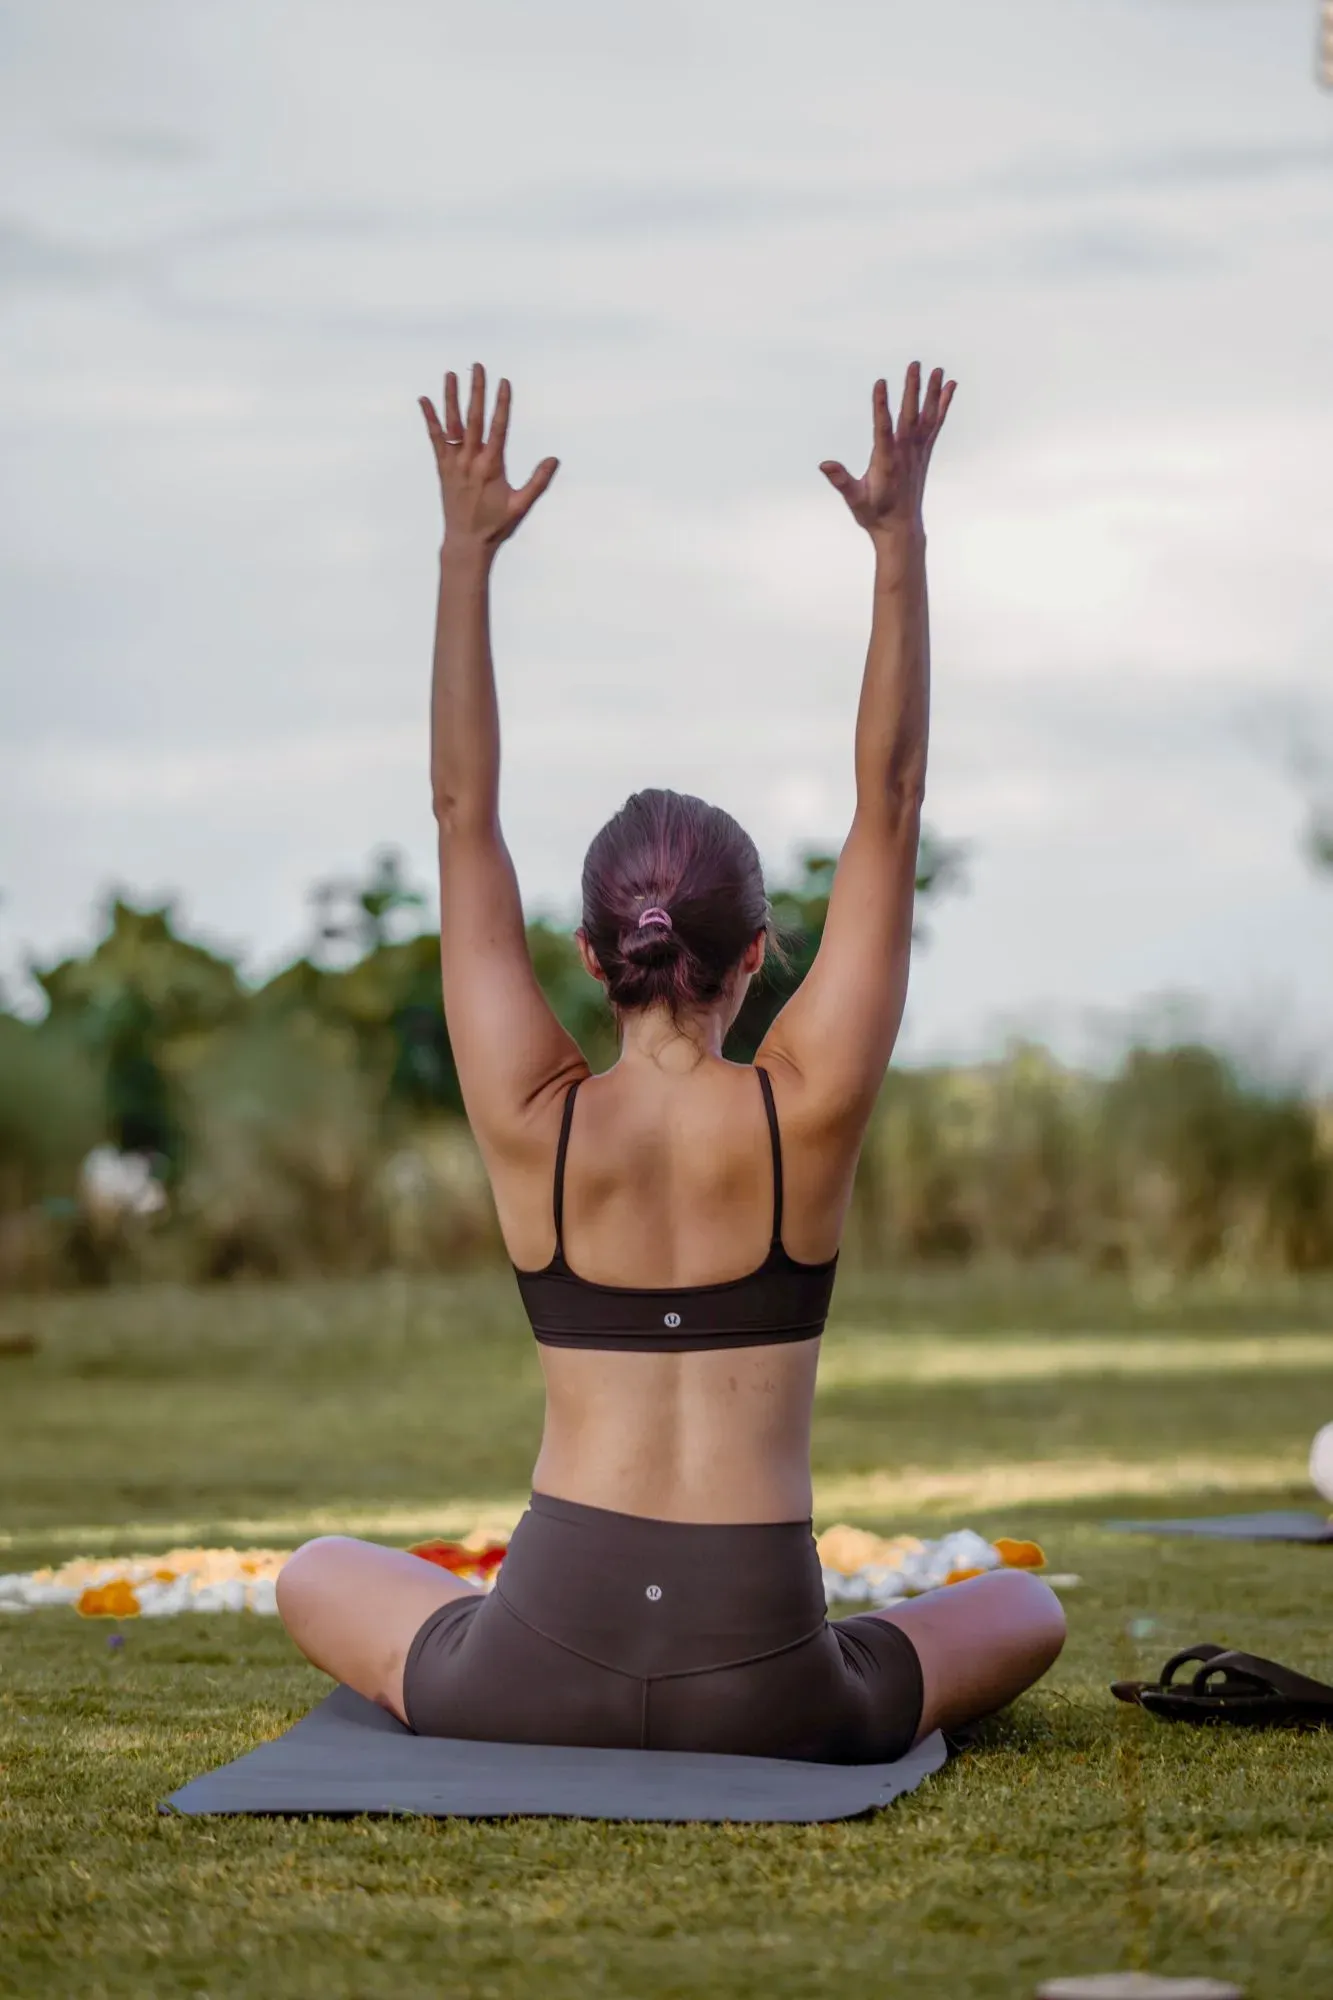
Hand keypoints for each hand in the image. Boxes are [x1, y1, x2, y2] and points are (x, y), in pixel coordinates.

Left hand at [419, 363, 558, 551]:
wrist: (465, 542)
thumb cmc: (495, 525)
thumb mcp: (520, 505)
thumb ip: (537, 482)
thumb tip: (553, 460)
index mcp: (491, 467)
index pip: (498, 429)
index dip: (501, 404)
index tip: (503, 382)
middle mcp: (470, 461)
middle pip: (474, 419)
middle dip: (477, 391)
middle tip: (478, 367)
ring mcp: (454, 463)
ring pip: (452, 424)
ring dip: (451, 398)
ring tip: (451, 374)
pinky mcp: (443, 468)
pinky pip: (435, 439)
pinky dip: (430, 419)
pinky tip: (424, 400)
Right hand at [819, 362, 954, 539]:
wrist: (901, 529)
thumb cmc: (874, 515)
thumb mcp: (854, 499)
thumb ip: (841, 481)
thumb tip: (825, 465)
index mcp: (886, 462)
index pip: (883, 429)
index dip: (881, 405)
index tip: (880, 383)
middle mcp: (905, 454)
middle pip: (910, 416)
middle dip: (912, 390)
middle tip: (915, 365)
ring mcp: (918, 452)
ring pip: (927, 417)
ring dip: (933, 393)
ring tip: (938, 370)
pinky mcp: (924, 453)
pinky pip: (936, 424)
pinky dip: (943, 406)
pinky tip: (950, 388)